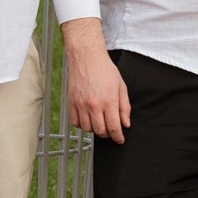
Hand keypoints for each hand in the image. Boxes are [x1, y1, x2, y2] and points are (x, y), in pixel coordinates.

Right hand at [62, 18, 130, 141]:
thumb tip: (125, 124)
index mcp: (109, 100)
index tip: (120, 139)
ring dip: (94, 129)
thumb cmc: (105, 69)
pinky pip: (75, 122)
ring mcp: (81, 104)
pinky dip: (81, 125)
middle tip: (110, 130)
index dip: (118, 137)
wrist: (87, 57)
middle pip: (100, 131)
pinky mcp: (71, 102)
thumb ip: (124, 107)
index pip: (114, 128)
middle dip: (107, 134)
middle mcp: (94, 104)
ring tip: (99, 122)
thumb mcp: (121, 86)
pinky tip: (87, 119)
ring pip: (87, 129)